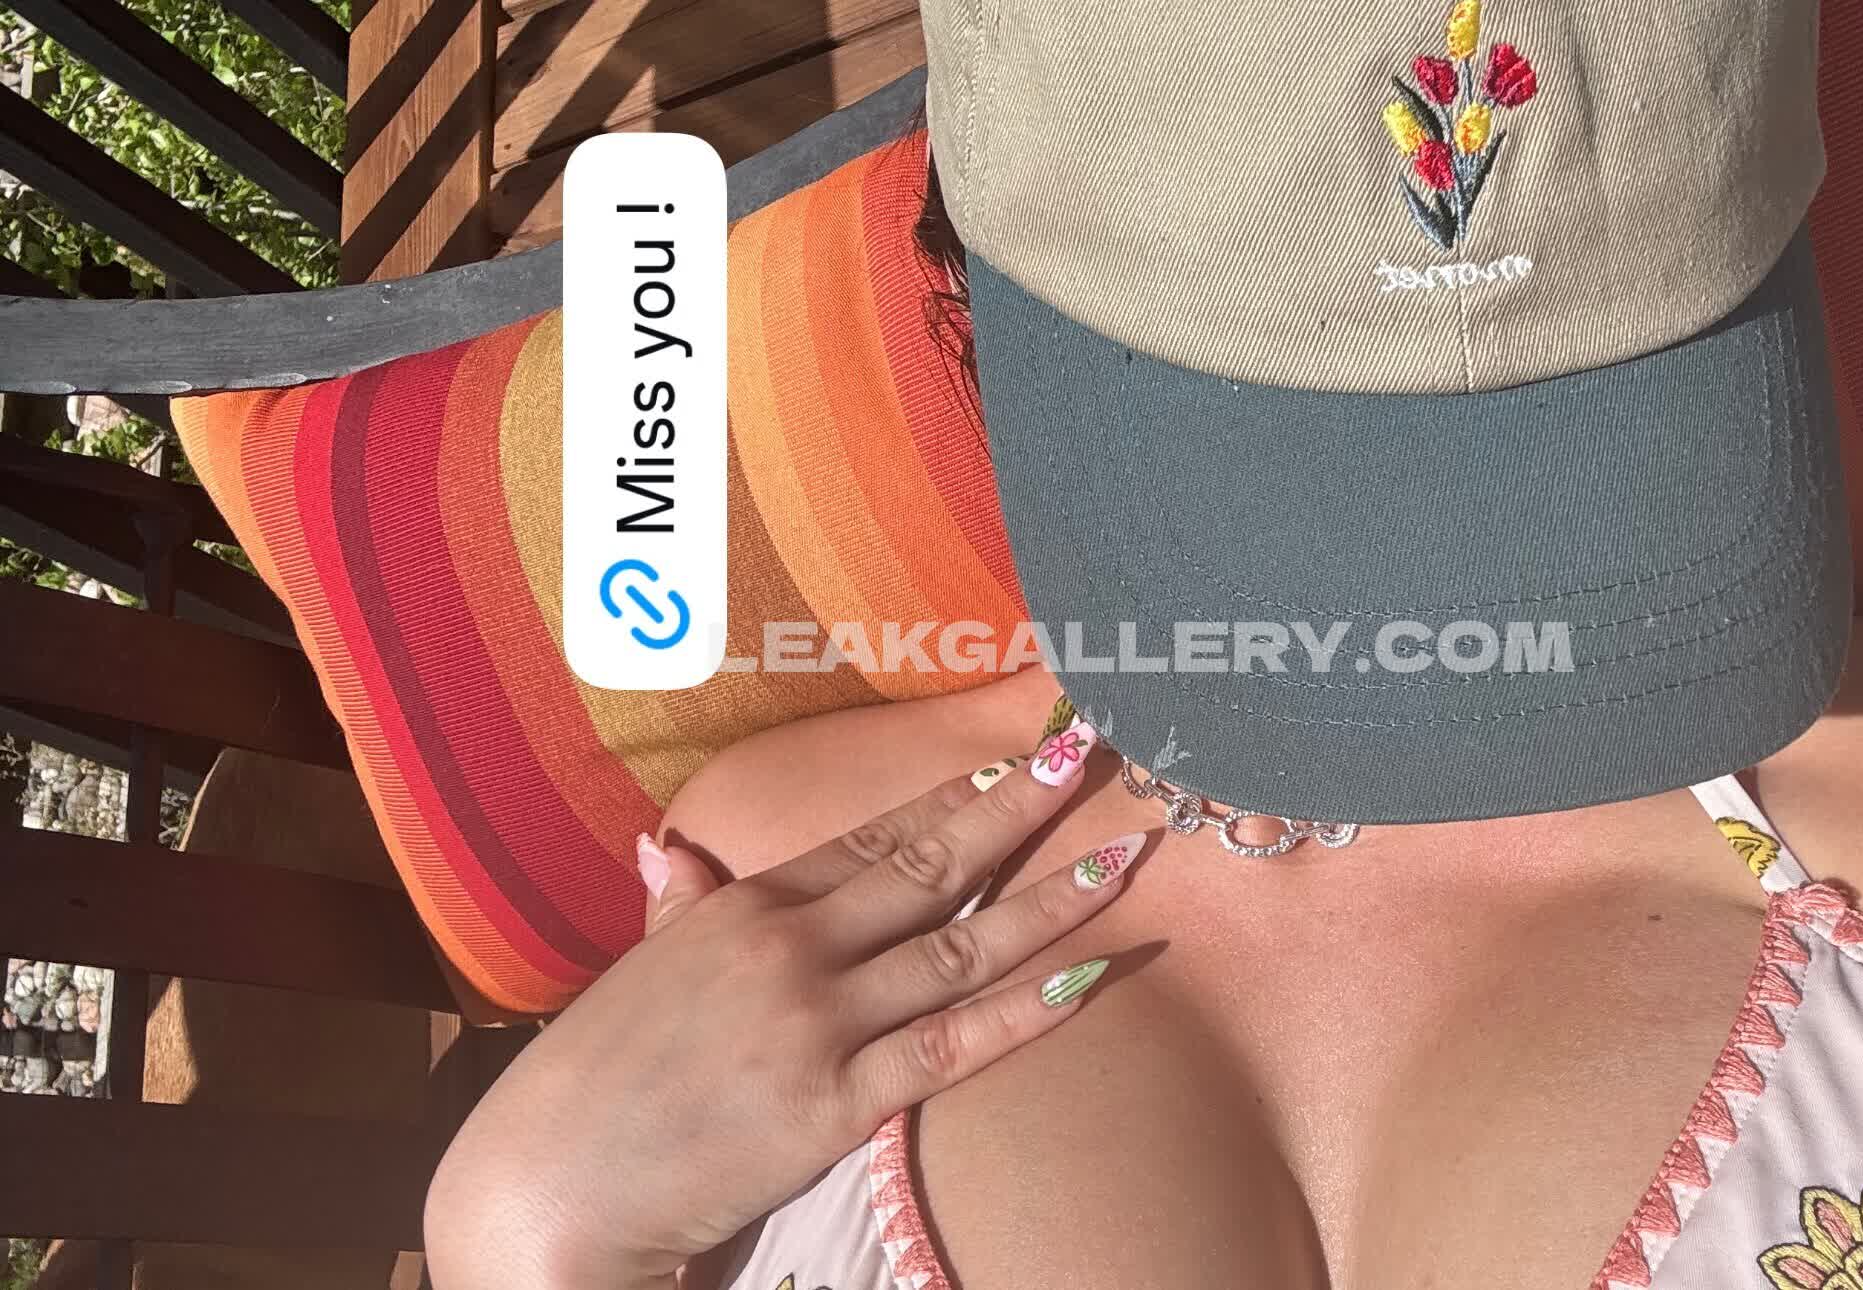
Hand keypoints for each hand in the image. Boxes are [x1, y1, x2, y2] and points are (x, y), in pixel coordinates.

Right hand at [423, 728, 1139, 1289]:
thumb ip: (676, 908)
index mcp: (745, 907)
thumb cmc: (592, 1084)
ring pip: (961, 945)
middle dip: (1022, 807)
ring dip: (1054, 897)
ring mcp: (816, 1021)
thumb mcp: (638, 975)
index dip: (958, 792)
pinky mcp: (834, 1102)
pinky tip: (1089, 971)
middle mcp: (790, 946)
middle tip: (1095, 752)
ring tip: (1128, 853)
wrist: (546, 1187)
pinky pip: (950, 1045)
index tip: (1022, 753)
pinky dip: (1025, 1008)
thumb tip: (671, 849)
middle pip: (932, 865)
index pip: (875, 833)